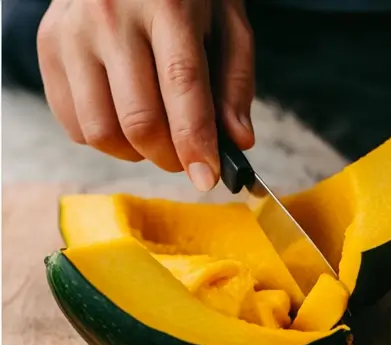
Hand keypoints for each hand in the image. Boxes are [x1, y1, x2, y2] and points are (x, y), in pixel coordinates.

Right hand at [37, 0, 254, 189]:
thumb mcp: (228, 23)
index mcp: (166, 5)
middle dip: (170, 157)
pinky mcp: (49, 46)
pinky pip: (74, 124)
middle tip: (186, 156)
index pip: (182, 87)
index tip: (207, 179)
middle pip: (139, 122)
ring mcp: (72, 31)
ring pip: (101, 131)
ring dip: (135, 153)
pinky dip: (104, 139)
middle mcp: (110, 15)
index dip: (195, 144)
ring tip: (155, 135)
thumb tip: (237, 141)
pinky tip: (123, 117)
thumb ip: (235, 83)